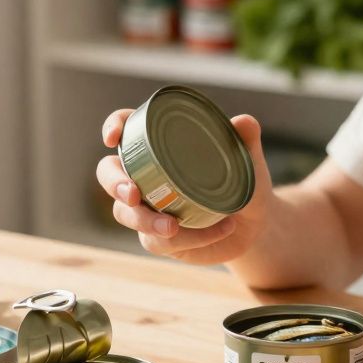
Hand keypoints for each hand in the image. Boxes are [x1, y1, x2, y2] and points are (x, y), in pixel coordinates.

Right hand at [97, 109, 272, 264]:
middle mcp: (145, 175)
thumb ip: (246, 140)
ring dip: (145, 221)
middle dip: (115, 183)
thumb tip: (244, 121)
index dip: (113, 127)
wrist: (254, 224)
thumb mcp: (248, 161)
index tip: (112, 139)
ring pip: (125, 213)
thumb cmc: (243, 183)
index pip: (126, 129)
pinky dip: (188, 238)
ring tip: (174, 226)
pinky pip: (158, 240)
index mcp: (159, 146)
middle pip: (108, 174)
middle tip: (134, 194)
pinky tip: (220, 230)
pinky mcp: (157, 237)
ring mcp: (147, 208)